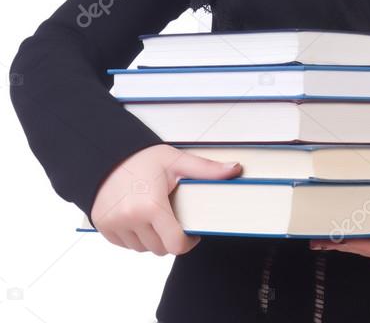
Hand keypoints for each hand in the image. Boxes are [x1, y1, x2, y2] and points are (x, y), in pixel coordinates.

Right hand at [90, 144, 241, 254]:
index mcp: (151, 207)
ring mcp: (114, 225)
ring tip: (153, 213)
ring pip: (143, 248)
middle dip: (170, 236)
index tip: (191, 232)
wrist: (105, 153)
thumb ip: (206, 170)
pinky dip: (134, 236)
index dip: (188, 242)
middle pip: (160, 248)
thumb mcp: (176, 160)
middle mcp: (131, 220)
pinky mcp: (103, 227)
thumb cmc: (141, 157)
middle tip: (171, 214)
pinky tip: (137, 216)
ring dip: (151, 237)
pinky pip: (126, 244)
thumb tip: (234, 169)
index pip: (176, 245)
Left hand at [308, 184, 369, 261]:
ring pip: (366, 244)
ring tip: (322, 236)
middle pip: (369, 249)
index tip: (343, 239)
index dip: (361, 245)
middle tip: (321, 238)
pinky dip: (352, 234)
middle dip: (345, 245)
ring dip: (344, 242)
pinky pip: (369, 236)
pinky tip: (338, 231)